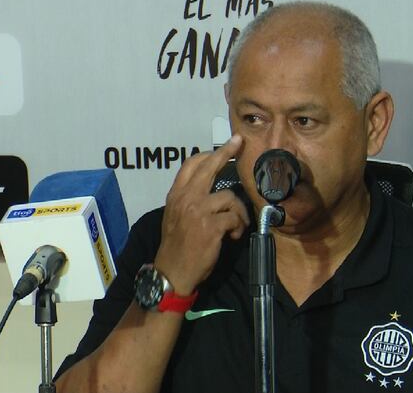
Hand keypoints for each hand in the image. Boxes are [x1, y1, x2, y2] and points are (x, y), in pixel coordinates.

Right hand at [153, 135, 248, 295]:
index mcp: (176, 194)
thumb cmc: (177, 246)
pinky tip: (233, 236)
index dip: (208, 154)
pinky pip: (234, 218)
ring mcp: (198, 210)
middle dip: (226, 152)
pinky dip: (238, 227)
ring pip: (229, 197)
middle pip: (209, 167)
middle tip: (239, 142)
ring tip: (236, 226)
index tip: (222, 147)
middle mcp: (186, 198)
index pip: (190, 165)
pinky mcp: (211, 226)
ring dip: (238, 212)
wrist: (173, 271)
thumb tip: (207, 186)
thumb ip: (188, 198)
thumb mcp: (175, 215)